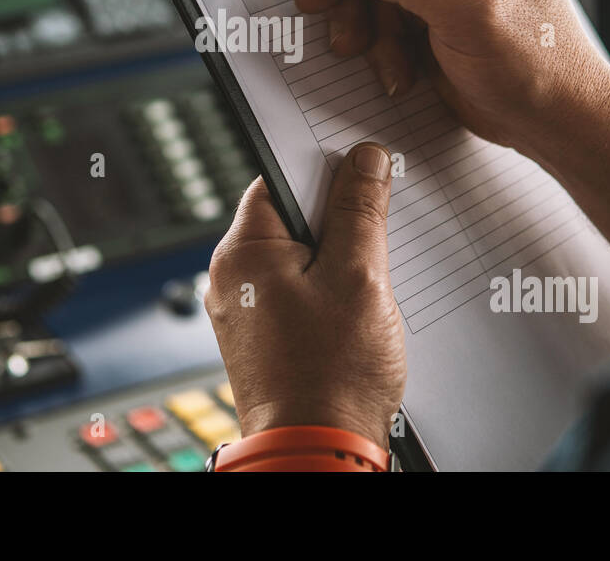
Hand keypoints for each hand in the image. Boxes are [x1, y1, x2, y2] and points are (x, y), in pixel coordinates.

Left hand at [204, 143, 405, 448]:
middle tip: (377, 230)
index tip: (361, 167)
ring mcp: (246, 310)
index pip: (278, 179)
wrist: (318, 450)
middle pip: (290, 217)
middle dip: (337, 218)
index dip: (323, 168)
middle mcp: (233, 278)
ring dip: (337, 258)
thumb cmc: (332, 374)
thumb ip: (360, 211)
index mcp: (243, 252)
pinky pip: (296, 291)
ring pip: (297, 256)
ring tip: (368, 280)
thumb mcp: (359, 277)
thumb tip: (364, 160)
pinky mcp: (263, 337)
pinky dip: (327, 289)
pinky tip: (356, 309)